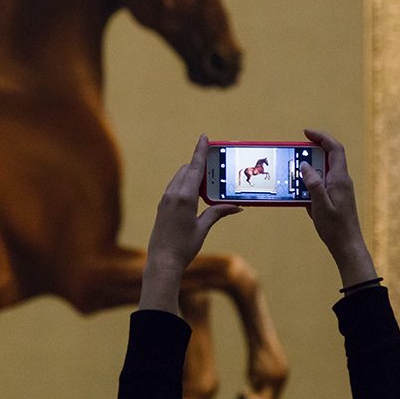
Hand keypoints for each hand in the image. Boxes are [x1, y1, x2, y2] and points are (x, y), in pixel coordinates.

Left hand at [139, 135, 241, 314]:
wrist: (162, 261)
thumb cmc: (184, 247)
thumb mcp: (203, 228)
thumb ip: (218, 213)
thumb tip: (237, 207)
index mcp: (184, 197)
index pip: (194, 168)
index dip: (199, 151)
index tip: (204, 137)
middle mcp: (173, 194)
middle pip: (186, 170)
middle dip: (199, 164)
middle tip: (214, 163)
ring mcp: (165, 200)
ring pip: (179, 178)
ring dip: (191, 175)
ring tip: (207, 179)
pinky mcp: (162, 206)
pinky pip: (174, 188)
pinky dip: (185, 185)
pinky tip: (194, 193)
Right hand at [299, 129, 377, 289]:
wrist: (347, 245)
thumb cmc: (335, 228)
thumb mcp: (320, 205)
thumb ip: (313, 184)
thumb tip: (304, 165)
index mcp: (339, 179)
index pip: (334, 149)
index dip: (322, 137)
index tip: (306, 132)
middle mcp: (341, 180)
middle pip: (329, 156)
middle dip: (313, 149)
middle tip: (295, 150)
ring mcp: (339, 188)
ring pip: (324, 169)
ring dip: (309, 167)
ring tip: (293, 170)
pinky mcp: (335, 197)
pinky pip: (322, 182)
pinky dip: (310, 181)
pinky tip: (299, 190)